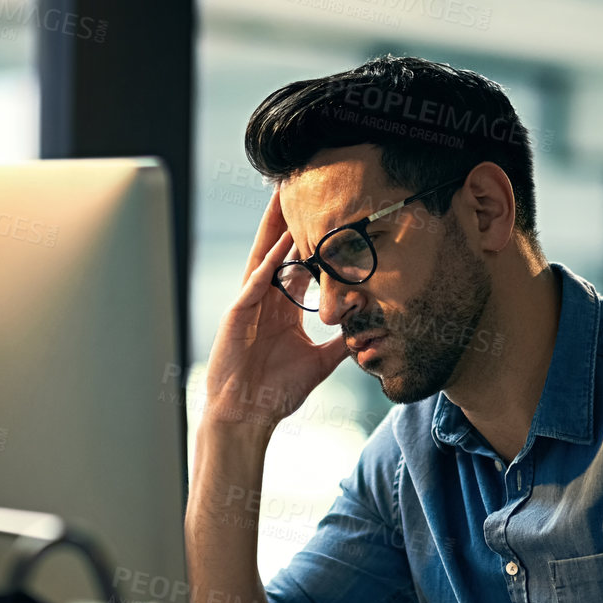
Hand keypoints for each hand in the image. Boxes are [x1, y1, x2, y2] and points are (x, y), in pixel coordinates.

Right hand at [199, 191, 349, 432]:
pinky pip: (256, 281)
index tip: (327, 217)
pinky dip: (270, 262)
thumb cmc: (274, 392)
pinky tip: (282, 242)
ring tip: (283, 196)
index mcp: (282, 310)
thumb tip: (365, 335)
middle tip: (299, 188)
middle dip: (288, 221)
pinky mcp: (237, 313)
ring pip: (265, 257)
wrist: (246, 415)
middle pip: (279, 252)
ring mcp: (250, 304)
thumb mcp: (318, 364)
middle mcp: (266, 301)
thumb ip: (338, 346)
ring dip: (275, 228)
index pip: (299, 266)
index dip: (311, 242)